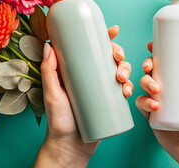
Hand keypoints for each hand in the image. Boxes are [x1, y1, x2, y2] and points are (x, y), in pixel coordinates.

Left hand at [34, 25, 132, 167]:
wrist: (71, 147)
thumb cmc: (58, 121)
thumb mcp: (52, 94)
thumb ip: (49, 71)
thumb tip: (49, 45)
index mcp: (77, 71)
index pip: (92, 49)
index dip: (104, 37)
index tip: (113, 30)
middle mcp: (91, 78)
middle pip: (109, 58)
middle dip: (119, 54)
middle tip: (118, 59)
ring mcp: (102, 90)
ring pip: (120, 72)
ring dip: (127, 70)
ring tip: (121, 79)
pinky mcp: (111, 103)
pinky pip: (124, 90)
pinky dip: (130, 87)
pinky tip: (128, 91)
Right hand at [136, 42, 178, 167]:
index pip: (170, 63)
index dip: (159, 52)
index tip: (154, 43)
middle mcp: (172, 92)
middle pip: (153, 71)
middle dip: (147, 64)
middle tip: (151, 66)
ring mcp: (161, 104)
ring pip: (145, 86)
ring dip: (145, 82)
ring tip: (155, 89)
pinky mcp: (154, 118)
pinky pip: (142, 106)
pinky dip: (144, 102)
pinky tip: (154, 105)